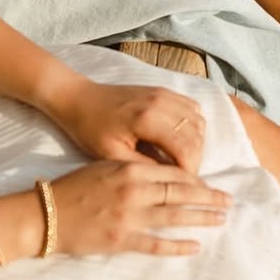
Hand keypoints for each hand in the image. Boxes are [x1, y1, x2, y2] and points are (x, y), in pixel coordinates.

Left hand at [48, 77, 207, 172]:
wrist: (80, 99)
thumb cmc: (91, 129)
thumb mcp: (111, 155)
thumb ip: (144, 166)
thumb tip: (170, 180)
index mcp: (147, 119)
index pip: (186, 147)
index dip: (190, 170)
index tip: (183, 187)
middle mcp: (162, 102)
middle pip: (196, 135)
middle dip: (195, 159)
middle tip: (183, 178)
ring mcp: (165, 94)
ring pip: (199, 122)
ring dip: (196, 143)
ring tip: (181, 161)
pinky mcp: (165, 91)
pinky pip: (193, 109)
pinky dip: (194, 127)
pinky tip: (181, 140)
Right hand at [51, 161, 230, 255]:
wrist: (44, 213)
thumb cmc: (75, 186)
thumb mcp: (107, 164)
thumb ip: (136, 167)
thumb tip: (166, 172)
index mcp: (131, 168)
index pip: (174, 173)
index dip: (197, 180)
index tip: (212, 185)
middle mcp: (134, 191)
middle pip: (181, 193)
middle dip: (208, 197)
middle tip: (229, 201)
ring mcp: (128, 216)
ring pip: (174, 217)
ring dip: (201, 218)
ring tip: (220, 219)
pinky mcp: (120, 240)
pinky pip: (155, 245)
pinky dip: (177, 246)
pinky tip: (194, 246)